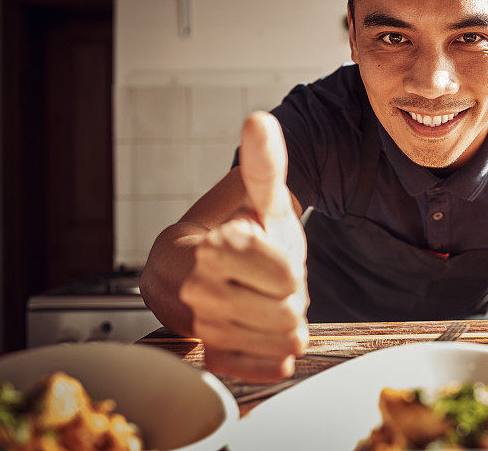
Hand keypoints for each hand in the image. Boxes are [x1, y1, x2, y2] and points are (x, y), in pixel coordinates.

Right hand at [180, 111, 308, 381]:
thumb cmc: (237, 230)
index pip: (287, 278)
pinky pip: (263, 366)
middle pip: (288, 313)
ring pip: (282, 341)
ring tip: (262, 301)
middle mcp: (198, 291)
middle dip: (289, 298)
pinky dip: (273, 352)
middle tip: (267, 283)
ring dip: (284, 322)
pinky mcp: (209, 355)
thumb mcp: (257, 198)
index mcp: (212, 249)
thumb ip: (264, 164)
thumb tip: (260, 120)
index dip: (288, 269)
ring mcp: (201, 327)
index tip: (268, 258)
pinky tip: (262, 333)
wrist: (198, 268)